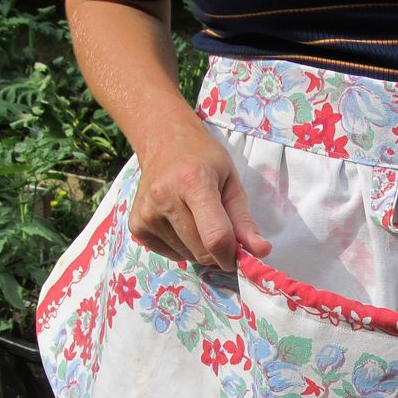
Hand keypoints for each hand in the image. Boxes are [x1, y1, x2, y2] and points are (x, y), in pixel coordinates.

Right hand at [128, 114, 270, 270]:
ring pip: (187, 256)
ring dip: (201, 250)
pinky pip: (170, 254)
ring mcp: (146, 214)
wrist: (164, 142)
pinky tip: (182, 223)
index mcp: (194, 183)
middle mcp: (165, 199)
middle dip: (219, 254)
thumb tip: (261, 252)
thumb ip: (245, 220)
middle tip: (222, 234)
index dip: (231, 255)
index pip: (215, 237)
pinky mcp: (136, 226)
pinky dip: (183, 248)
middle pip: (201, 251)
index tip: (239, 255)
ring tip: (199, 221)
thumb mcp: (232, 182)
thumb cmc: (204, 160)